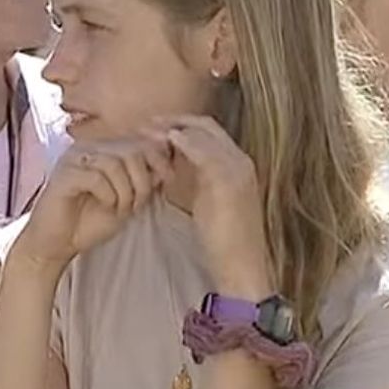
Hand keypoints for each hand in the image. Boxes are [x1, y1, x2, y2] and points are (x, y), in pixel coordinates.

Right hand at [11, 138, 173, 277]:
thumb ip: (145, 182)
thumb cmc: (89, 222)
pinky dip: (109, 195)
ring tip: (120, 209)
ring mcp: (73, 159)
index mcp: (104, 149)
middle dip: (142, 181)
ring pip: (116, 163)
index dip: (159, 160)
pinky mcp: (63, 175)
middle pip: (132, 150)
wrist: (56, 244)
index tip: (166, 180)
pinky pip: (97, 177)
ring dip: (126, 192)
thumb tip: (168, 166)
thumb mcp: (127, 200)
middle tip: (135, 205)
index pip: (140, 141)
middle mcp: (88, 148)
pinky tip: (105, 206)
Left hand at [151, 115, 269, 293]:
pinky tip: (166, 142)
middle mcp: (242, 162)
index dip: (181, 125)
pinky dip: (185, 143)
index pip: (209, 131)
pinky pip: (205, 152)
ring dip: (173, 129)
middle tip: (145, 125)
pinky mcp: (230, 182)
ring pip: (204, 134)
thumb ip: (194, 179)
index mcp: (237, 165)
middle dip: (175, 121)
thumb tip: (169, 165)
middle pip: (207, 126)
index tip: (154, 128)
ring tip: (147, 132)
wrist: (243, 267)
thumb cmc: (224, 241)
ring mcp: (238, 170)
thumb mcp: (206, 202)